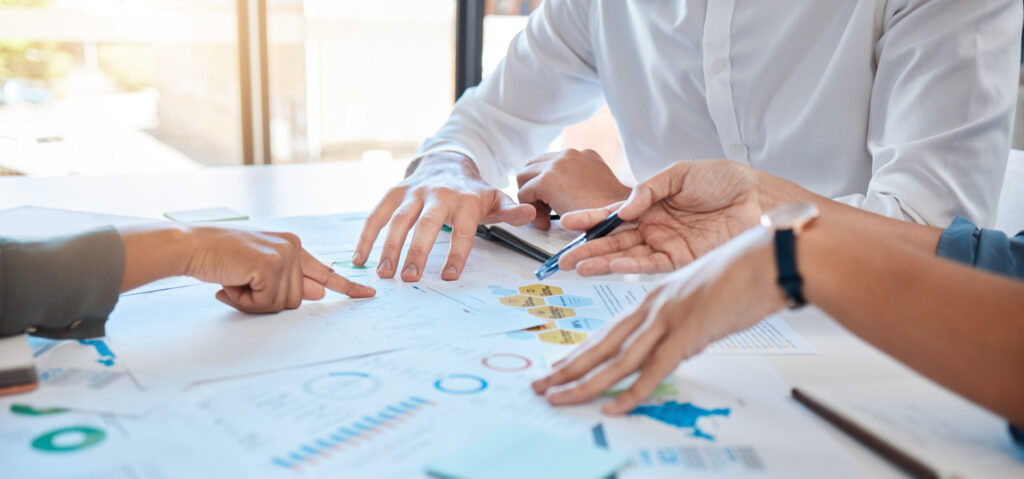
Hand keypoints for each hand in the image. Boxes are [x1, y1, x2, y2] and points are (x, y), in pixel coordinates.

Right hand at [184, 227, 375, 312]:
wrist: (191, 245)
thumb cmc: (219, 258)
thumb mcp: (258, 270)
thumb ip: (289, 282)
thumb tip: (319, 294)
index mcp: (292, 246)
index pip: (326, 271)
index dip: (348, 286)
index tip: (368, 294)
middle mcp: (293, 247)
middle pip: (297, 299)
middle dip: (266, 302)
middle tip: (240, 286)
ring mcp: (284, 255)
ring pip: (282, 304)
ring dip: (254, 303)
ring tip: (234, 282)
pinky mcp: (271, 265)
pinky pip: (266, 303)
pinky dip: (245, 301)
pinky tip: (231, 283)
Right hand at [353, 151, 534, 281]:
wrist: (447, 163)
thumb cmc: (471, 192)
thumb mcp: (495, 199)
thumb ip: (511, 211)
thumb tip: (530, 214)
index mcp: (466, 199)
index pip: (463, 228)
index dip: (457, 252)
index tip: (450, 275)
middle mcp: (438, 194)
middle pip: (427, 223)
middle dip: (418, 251)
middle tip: (410, 278)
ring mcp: (413, 192)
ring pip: (398, 219)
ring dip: (389, 247)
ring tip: (385, 274)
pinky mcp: (394, 193)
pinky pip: (377, 214)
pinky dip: (366, 235)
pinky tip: (360, 258)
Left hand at [516, 149, 631, 229]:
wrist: (622, 217)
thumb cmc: (613, 212)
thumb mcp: (597, 189)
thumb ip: (578, 184)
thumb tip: (561, 193)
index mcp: (582, 155)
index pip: (549, 162)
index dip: (545, 185)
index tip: (552, 204)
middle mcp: (569, 154)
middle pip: (532, 166)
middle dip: (533, 189)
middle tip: (543, 211)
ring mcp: (557, 165)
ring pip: (523, 178)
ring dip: (530, 199)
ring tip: (544, 217)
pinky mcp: (548, 180)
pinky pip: (524, 194)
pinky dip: (530, 211)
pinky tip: (545, 222)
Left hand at [531, 227, 785, 413]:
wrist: (771, 258)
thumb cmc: (745, 274)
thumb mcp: (704, 298)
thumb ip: (685, 322)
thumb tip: (678, 345)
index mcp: (656, 296)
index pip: (609, 330)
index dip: (582, 350)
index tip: (560, 366)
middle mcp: (654, 307)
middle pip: (601, 344)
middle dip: (567, 369)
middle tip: (540, 386)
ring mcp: (668, 319)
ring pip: (616, 359)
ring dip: (584, 384)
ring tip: (559, 399)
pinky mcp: (688, 333)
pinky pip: (654, 370)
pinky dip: (632, 392)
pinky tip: (613, 407)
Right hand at [558, 159, 763, 275]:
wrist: (758, 198)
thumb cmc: (725, 180)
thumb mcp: (680, 173)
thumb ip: (648, 190)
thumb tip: (623, 209)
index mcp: (651, 204)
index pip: (613, 214)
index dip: (591, 219)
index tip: (568, 223)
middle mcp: (655, 226)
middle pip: (614, 239)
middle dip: (588, 248)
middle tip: (564, 258)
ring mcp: (666, 243)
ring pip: (626, 255)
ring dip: (602, 261)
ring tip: (577, 266)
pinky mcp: (682, 258)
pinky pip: (650, 264)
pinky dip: (629, 266)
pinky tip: (611, 266)